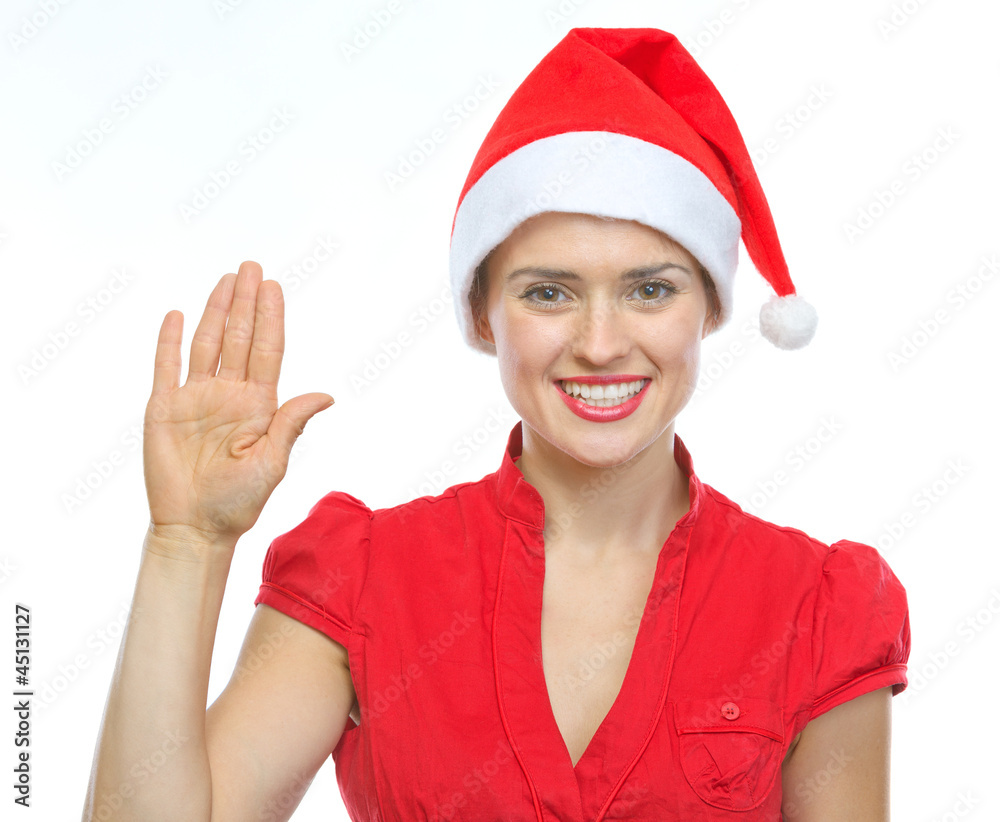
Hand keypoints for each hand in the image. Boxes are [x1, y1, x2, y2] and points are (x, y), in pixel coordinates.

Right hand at [143, 261, 332, 547]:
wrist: (195, 527)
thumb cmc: (239, 501)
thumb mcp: (273, 462)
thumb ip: (291, 423)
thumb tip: (326, 395)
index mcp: (258, 405)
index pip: (266, 350)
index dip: (270, 318)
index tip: (274, 287)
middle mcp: (229, 394)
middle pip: (239, 338)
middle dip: (246, 302)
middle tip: (252, 267)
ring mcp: (196, 398)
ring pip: (207, 344)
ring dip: (215, 311)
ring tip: (227, 279)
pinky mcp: (164, 408)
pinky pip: (166, 367)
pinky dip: (170, 341)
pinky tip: (179, 315)